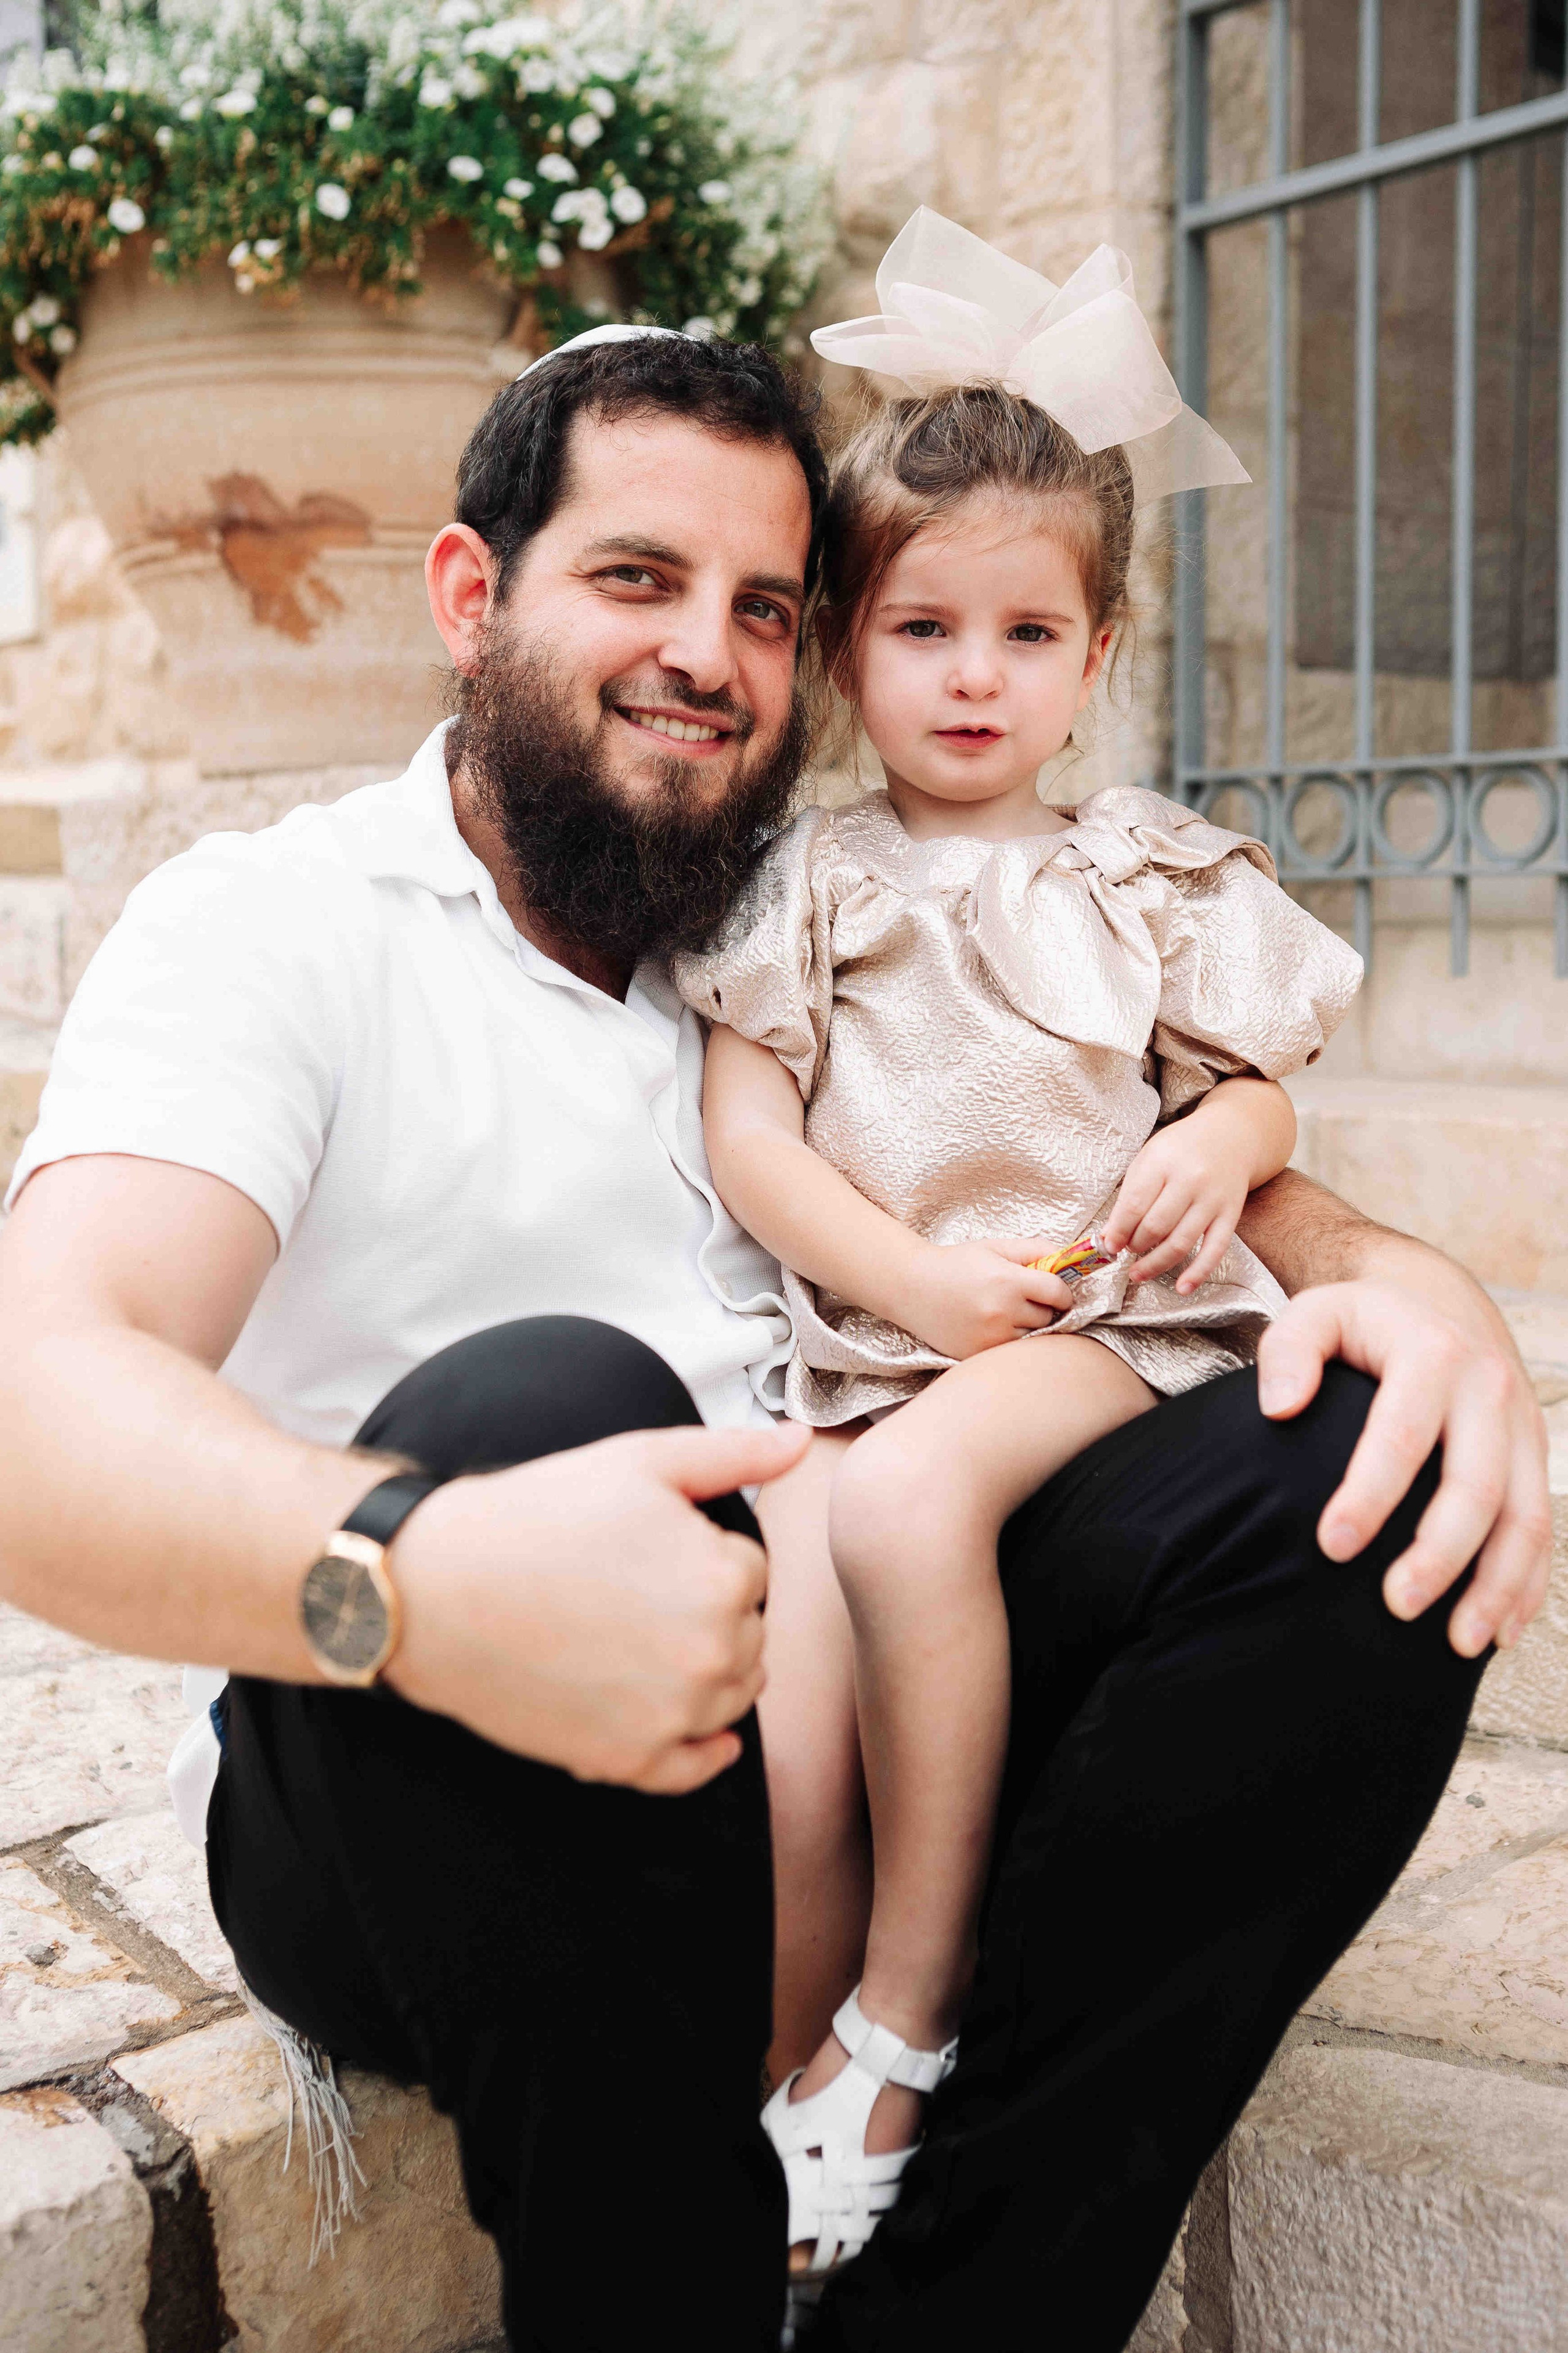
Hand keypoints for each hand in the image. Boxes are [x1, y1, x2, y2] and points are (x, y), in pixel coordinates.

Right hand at [384, 1419, 810, 1792]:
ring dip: (706, 1671)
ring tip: (640, 1639)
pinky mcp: (625, 1761)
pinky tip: (696, 1730)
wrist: (435, 1587)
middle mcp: (711, 1656)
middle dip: (711, 1611)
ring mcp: (670, 1716)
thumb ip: (733, 1454)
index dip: (705, 1554)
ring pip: (731, 1696)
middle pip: (748, 1635)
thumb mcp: (639, 1461)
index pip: (752, 1571)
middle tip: (639, 1590)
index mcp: (723, 1580)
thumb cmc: (534, 1516)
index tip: (651, 1549)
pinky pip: (694, 1768)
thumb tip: (801, 1441)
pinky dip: (703, 1751)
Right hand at [905, 1237, 1073, 1360]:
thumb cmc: (956, 1264)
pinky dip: (1008, 1341)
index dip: (1063, 1292)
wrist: (912, 1287)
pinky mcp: (977, 1354)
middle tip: (1024, 1299)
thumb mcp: (996, 1247)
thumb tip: (1068, 1257)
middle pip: (1048, 1318)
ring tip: (1005, 1312)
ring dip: (1026, 1327)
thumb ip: (1035, 1249)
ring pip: (1031, 1338)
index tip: (1057, 1292)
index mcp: (1008, 1281)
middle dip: (1042, 1308)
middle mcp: (1001, 1313)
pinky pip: (1010, 1351)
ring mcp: (989, 1338)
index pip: (1058, 1293)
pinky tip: (992, 1326)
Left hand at [1102, 1126, 1248, 1290]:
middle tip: (1126, 1250)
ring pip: (1180, 1242)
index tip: (1108, 1245)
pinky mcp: (1230, 1215)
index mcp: (1163, 1162)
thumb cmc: (1181, 1148)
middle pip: (1155, 1227)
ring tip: (1138, 1273)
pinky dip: (1198, 1273)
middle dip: (1135, 1246)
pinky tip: (1183, 1288)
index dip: (1118, 1231)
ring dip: (1155, 1264)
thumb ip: (1129, 1195)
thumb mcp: (1149, 1159)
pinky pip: (1214, 1250)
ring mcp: (1212, 1200)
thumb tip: (1108, 1236)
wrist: (1230, 1135)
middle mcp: (1190, 1180)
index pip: (1134, 1205)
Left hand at [1256, 1280, 1551, 1657]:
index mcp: (1432, 1354)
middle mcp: (1489, 1391)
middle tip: (1396, 1606)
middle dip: (1441, 1554)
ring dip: (1496, 1586)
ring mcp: (1521, 1428)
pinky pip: (1542, 1528)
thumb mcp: (1317, 1313)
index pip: (1402, 1433)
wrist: (1440, 1303)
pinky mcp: (1534, 1457)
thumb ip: (1288, 1350)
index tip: (1331, 1546)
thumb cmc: (1364, 1323)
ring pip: (1524, 1518)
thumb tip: (1279, 1408)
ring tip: (1458, 1644)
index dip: (1370, 1493)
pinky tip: (1499, 1631)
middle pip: (1476, 1486)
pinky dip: (1526, 1584)